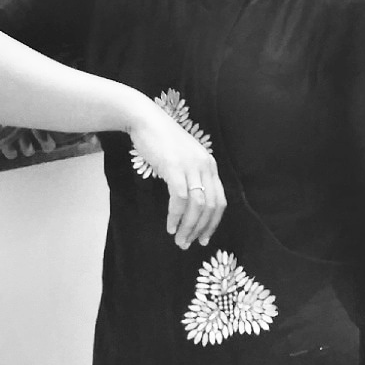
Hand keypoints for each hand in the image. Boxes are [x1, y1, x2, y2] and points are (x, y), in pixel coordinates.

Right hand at [127, 99, 225, 249]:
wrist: (146, 120)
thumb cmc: (161, 141)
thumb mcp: (183, 159)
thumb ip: (191, 177)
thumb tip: (191, 205)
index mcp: (210, 165)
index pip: (219, 201)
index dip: (213, 223)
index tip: (204, 238)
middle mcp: (205, 166)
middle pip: (210, 206)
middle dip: (200, 229)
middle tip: (188, 244)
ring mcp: (191, 166)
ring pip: (197, 205)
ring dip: (188, 226)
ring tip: (179, 239)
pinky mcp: (174, 167)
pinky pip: (180, 198)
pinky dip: (176, 215)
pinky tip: (170, 225)